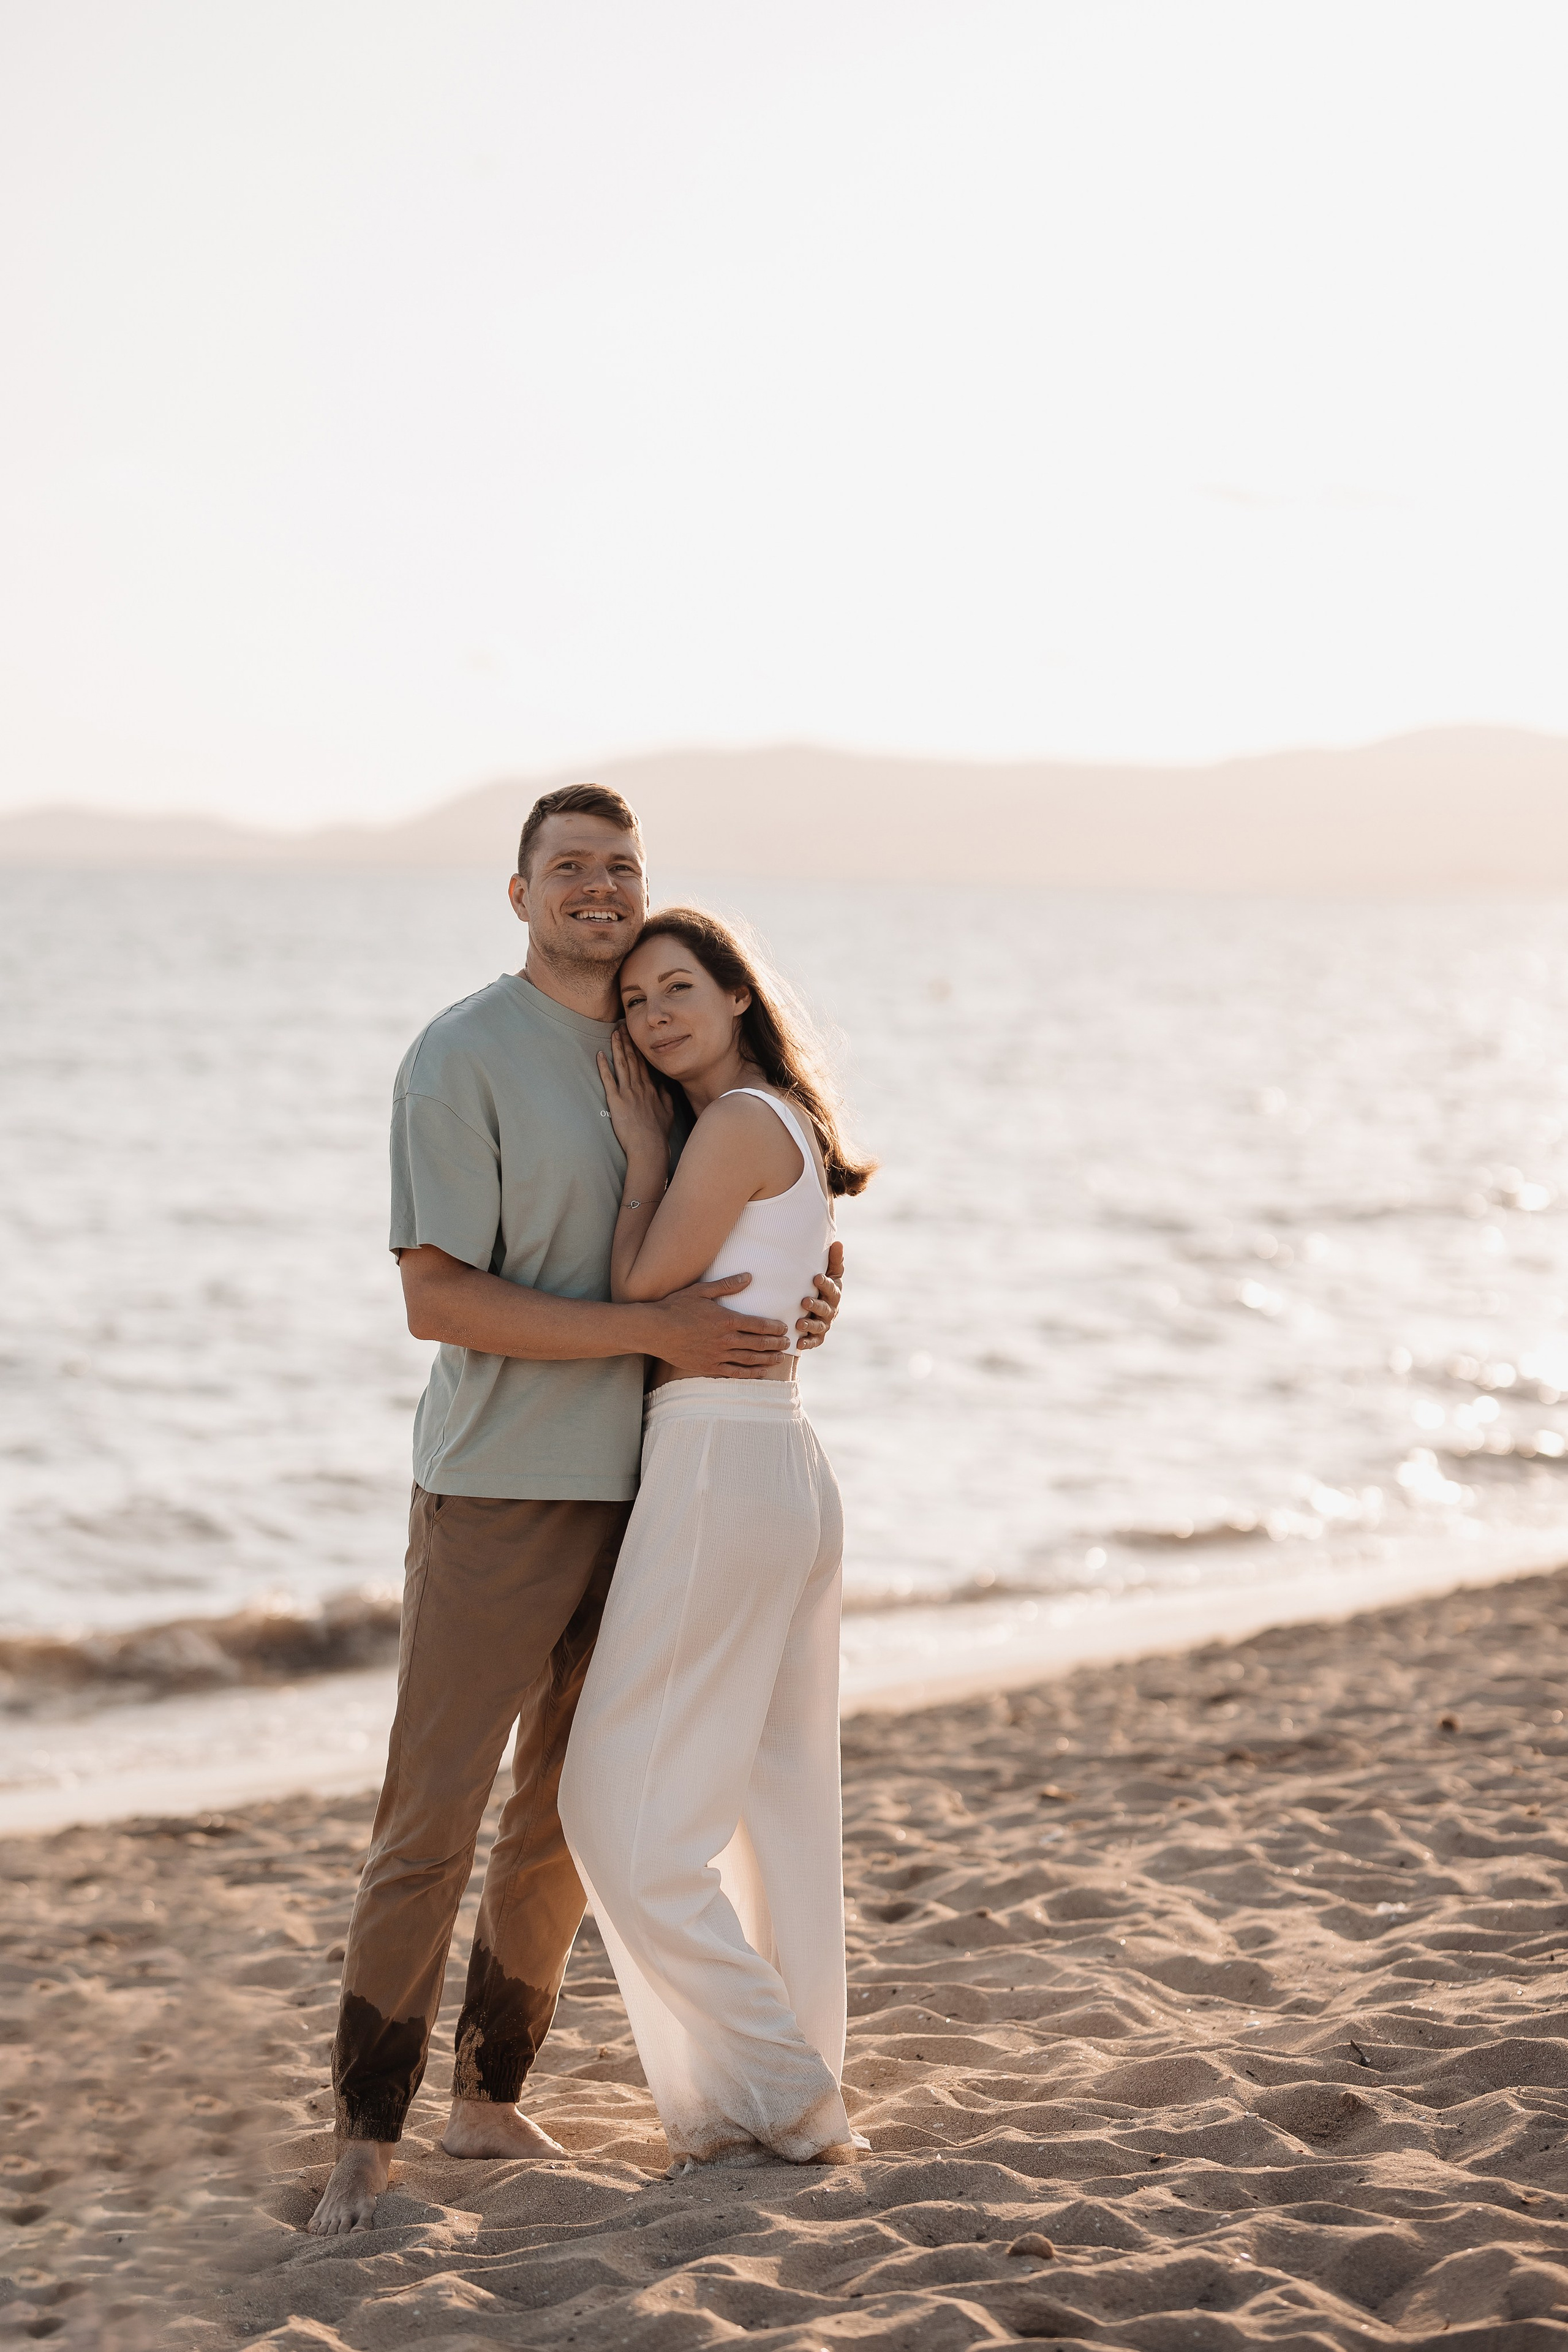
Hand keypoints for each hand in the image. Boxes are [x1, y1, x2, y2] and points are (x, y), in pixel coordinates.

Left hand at [597, 1027, 674, 1158]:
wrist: (649, 1146)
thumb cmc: (658, 1133)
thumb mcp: (668, 1113)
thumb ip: (666, 1098)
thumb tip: (664, 1087)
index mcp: (651, 1089)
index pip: (643, 1064)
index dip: (638, 1048)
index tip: (634, 1036)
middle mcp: (640, 1087)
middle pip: (632, 1059)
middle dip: (627, 1041)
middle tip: (622, 1026)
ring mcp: (628, 1092)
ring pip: (621, 1064)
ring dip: (617, 1047)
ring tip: (613, 1033)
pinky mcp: (616, 1100)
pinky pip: (608, 1079)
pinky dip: (603, 1066)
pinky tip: (600, 1054)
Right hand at [652, 1273, 789, 1377]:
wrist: (655, 1330)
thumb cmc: (676, 1307)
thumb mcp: (702, 1291)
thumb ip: (727, 1285)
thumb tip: (749, 1277)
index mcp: (726, 1319)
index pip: (758, 1325)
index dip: (774, 1327)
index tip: (784, 1328)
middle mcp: (725, 1339)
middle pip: (758, 1343)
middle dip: (776, 1343)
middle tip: (788, 1343)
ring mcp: (717, 1355)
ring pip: (749, 1360)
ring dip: (767, 1359)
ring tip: (779, 1358)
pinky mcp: (708, 1367)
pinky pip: (734, 1372)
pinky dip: (750, 1373)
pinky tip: (760, 1373)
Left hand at [795, 1240, 843, 1349]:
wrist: (817, 1307)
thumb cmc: (821, 1286)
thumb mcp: (830, 1273)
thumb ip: (834, 1260)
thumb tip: (838, 1242)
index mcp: (834, 1293)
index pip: (831, 1288)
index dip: (825, 1284)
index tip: (815, 1278)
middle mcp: (831, 1309)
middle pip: (825, 1308)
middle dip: (816, 1305)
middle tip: (804, 1302)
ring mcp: (824, 1324)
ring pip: (819, 1326)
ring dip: (810, 1325)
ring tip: (799, 1324)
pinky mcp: (817, 1337)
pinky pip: (814, 1341)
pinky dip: (807, 1343)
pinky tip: (798, 1343)